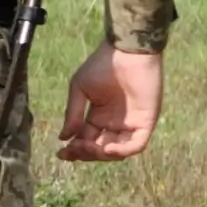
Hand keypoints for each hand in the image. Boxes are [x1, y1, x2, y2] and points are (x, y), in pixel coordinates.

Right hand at [58, 44, 162, 160]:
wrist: (126, 51)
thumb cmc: (102, 65)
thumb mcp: (79, 90)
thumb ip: (73, 114)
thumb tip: (63, 138)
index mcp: (98, 117)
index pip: (86, 140)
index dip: (74, 149)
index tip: (61, 153)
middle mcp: (114, 124)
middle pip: (99, 149)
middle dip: (85, 153)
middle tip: (73, 150)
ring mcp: (131, 124)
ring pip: (116, 151)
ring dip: (100, 154)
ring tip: (86, 147)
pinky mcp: (145, 122)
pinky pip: (135, 145)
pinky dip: (120, 151)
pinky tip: (105, 147)